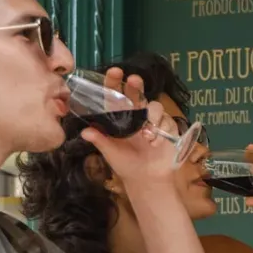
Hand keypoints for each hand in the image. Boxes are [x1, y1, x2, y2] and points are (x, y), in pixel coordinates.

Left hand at [80, 68, 177, 186]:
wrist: (147, 180)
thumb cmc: (126, 164)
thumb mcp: (110, 153)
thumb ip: (100, 141)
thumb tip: (85, 132)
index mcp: (120, 118)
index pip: (115, 96)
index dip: (114, 83)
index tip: (113, 72)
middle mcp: (136, 115)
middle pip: (137, 93)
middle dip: (136, 85)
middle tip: (134, 80)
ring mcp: (153, 121)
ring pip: (155, 106)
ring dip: (152, 116)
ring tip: (147, 135)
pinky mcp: (168, 128)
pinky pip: (167, 121)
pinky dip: (162, 131)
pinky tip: (155, 143)